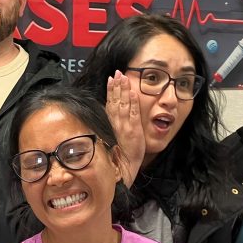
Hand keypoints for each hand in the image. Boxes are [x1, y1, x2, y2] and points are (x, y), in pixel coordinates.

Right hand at [106, 70, 144, 184]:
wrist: (123, 169)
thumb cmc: (119, 156)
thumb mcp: (112, 139)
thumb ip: (111, 126)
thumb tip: (109, 115)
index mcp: (111, 124)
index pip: (110, 103)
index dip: (110, 90)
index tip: (111, 78)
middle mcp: (116, 123)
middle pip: (116, 101)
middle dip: (116, 86)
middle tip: (117, 72)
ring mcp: (125, 126)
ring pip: (124, 104)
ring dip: (124, 90)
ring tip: (124, 77)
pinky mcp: (134, 130)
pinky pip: (133, 114)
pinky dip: (133, 103)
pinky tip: (132, 93)